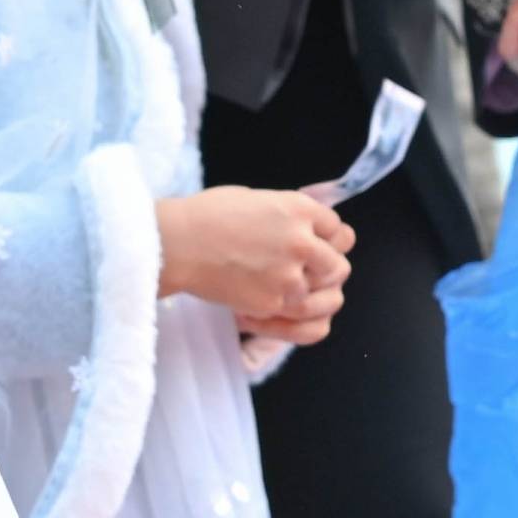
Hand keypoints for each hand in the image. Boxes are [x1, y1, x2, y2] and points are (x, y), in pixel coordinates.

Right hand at [157, 185, 353, 334]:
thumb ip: (290, 215)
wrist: (178, 243)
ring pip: (328, 296)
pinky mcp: (273, 303)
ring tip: (293, 296)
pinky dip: (286, 315)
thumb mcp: (259, 200)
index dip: (329, 241)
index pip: (338, 230)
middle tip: (308, 275)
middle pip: (339, 266)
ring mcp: (290, 276)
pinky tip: (266, 307)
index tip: (319, 247)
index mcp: (300, 210)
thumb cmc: (208, 216)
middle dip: (326, 272)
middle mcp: (302, 242)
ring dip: (313, 297)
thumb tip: (309, 229)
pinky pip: (299, 318)